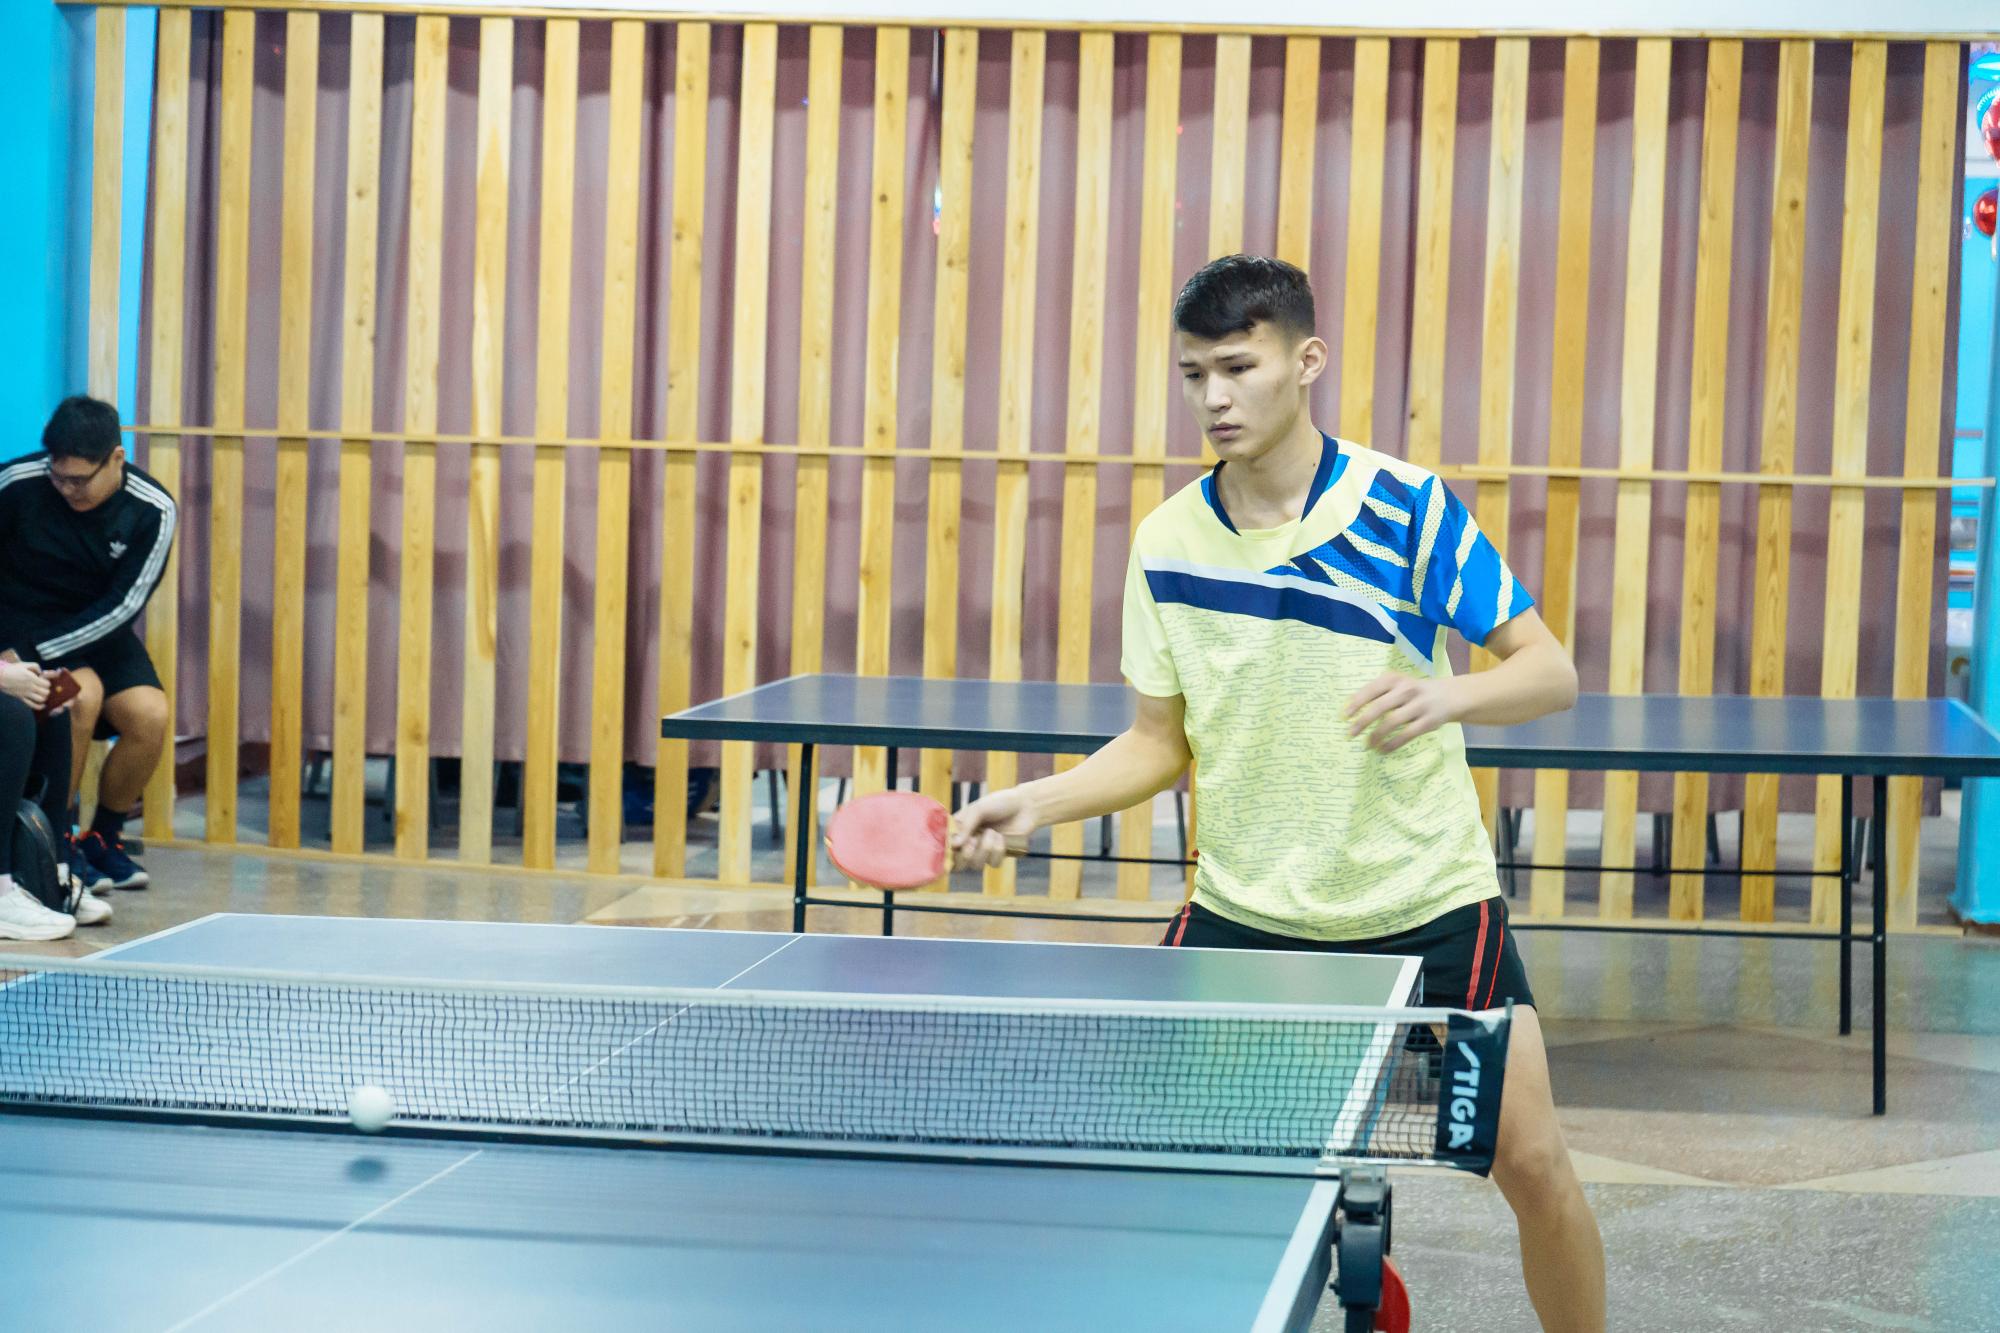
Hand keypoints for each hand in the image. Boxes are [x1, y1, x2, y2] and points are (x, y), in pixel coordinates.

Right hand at [0, 661, 49, 708]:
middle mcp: (30, 687)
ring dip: (44, 697)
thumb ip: (36, 666)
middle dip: (46, 690)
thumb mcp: (24, 665)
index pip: (47, 684)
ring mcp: (25, 693)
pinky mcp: (21, 698)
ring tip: (42, 694)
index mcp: (32, 678)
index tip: (43, 681)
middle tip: (43, 687)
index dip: (47, 682)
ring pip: (41, 699)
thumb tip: (41, 672)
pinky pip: (32, 705)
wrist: (0, 677)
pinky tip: (43, 705)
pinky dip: (39, 706)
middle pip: (46, 692)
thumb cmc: (12, 670)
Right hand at [949, 787, 1037, 869]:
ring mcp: (984, 850)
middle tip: (973, 842)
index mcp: (960, 829)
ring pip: (976, 865)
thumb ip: (966, 826)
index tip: (956, 845)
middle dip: (965, 855)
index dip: (948, 850)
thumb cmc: (1000, 803)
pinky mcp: (998, 856)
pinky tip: (1003, 838)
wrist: (1025, 806)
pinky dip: (998, 851)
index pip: (946, 846)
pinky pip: (993, 863)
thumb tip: (954, 845)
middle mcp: (969, 841)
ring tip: (992, 832)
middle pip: (958, 864)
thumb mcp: (979, 809)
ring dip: (985, 849)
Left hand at [1345, 672, 1460, 753]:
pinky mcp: (1428, 721)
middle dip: (1363, 721)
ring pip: (1392, 721)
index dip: (1356, 703)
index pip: (1371, 689)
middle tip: (1350, 734)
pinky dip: (1392, 744)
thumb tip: (1350, 712)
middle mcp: (1407, 689)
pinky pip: (1407, 734)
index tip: (1344, 716)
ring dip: (1376, 735)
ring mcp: (1419, 705)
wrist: (1448, 696)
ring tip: (1367, 745)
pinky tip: (1382, 750)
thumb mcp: (1397, 685)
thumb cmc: (1412, 692)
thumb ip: (1378, 694)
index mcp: (1395, 679)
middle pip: (1380, 706)